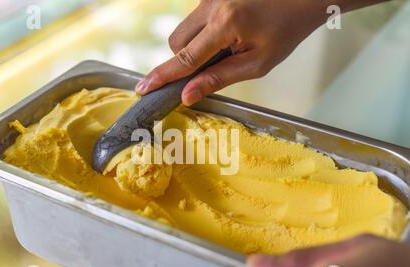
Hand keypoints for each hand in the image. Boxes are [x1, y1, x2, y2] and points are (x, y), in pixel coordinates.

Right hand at [135, 0, 328, 105]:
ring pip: (182, 30)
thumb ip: (219, 78)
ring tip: (226, 45)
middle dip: (184, 60)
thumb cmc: (286, 30)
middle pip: (176, 42)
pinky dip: (203, 32)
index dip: (162, 77)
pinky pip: (194, 18)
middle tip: (212, 65)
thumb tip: (187, 95)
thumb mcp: (257, 64)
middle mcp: (213, 5)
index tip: (143, 89)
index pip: (185, 58)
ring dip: (194, 46)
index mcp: (226, 25)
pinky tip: (228, 31)